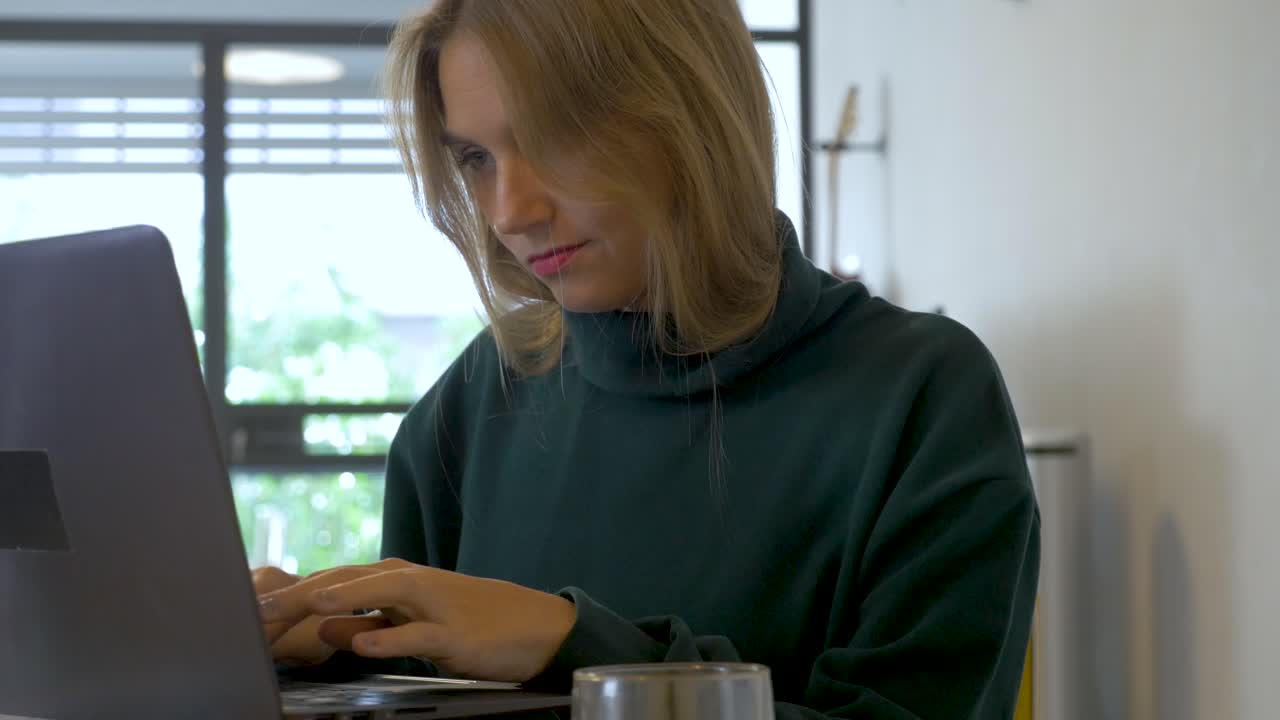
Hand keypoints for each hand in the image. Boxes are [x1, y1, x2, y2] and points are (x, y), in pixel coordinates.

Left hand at [257, 558, 577, 681]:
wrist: (535, 626)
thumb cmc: (471, 624)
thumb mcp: (410, 624)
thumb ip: (366, 622)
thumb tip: (320, 624)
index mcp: (395, 581)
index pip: (331, 583)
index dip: (288, 595)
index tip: (246, 608)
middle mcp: (409, 584)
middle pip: (345, 582)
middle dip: (296, 595)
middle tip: (254, 608)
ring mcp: (434, 605)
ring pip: (380, 594)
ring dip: (341, 597)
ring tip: (302, 603)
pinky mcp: (455, 633)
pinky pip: (418, 635)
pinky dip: (390, 636)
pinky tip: (364, 642)